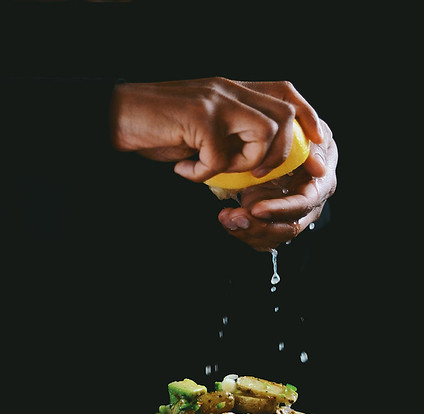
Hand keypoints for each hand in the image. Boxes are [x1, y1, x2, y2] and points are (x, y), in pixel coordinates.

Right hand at [110, 77, 322, 181]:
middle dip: (284, 153)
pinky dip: (203, 173)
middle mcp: (229, 89)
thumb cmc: (158, 128)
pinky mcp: (200, 116)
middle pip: (285, 114)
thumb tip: (254, 163)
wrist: (117, 117)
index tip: (317, 147)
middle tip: (260, 174)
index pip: (286, 92)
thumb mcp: (202, 131)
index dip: (307, 118)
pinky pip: (221, 156)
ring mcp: (216, 100)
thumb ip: (230, 138)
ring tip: (216, 171)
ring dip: (246, 162)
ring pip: (265, 131)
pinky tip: (184, 169)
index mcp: (233, 91)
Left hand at [217, 121, 337, 250]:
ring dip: (247, 231)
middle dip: (260, 227)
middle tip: (235, 218)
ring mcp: (289, 215)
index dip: (280, 210)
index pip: (303, 205)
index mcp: (320, 185)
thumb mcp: (307, 131)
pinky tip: (227, 219)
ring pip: (272, 237)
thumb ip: (314, 147)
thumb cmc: (297, 132)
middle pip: (287, 228)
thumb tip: (319, 169)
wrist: (278, 140)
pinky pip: (259, 236)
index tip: (256, 209)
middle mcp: (308, 206)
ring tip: (227, 218)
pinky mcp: (272, 220)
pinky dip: (241, 232)